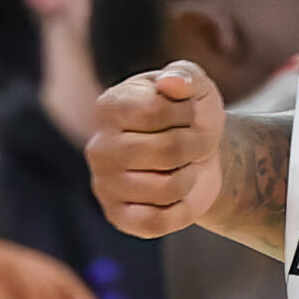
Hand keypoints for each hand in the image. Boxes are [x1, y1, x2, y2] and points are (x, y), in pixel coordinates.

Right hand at [87, 62, 225, 238]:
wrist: (201, 155)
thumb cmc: (191, 116)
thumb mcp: (197, 88)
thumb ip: (186, 75)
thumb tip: (172, 82)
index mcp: (109, 107)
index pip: (155, 111)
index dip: (186, 113)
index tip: (188, 113)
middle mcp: (98, 147)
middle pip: (167, 151)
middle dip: (195, 146)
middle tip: (193, 143)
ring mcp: (104, 184)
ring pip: (167, 188)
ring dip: (190, 176)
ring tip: (182, 166)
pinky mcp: (118, 217)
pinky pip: (157, 222)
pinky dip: (181, 209)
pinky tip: (176, 194)